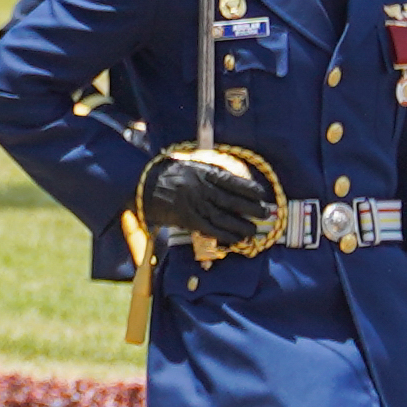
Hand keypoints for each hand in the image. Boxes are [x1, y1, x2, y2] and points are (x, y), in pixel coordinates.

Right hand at [139, 145, 275, 255]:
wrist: (141, 185)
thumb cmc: (167, 175)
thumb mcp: (190, 167)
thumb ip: (209, 174)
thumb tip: (231, 183)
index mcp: (203, 171)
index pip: (232, 181)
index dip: (249, 189)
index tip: (261, 195)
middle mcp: (201, 187)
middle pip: (232, 200)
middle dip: (250, 208)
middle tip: (264, 214)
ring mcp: (193, 203)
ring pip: (223, 217)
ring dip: (240, 226)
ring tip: (252, 231)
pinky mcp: (185, 218)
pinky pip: (209, 229)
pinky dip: (223, 235)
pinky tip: (234, 240)